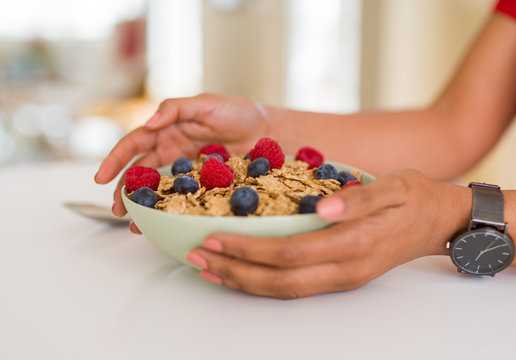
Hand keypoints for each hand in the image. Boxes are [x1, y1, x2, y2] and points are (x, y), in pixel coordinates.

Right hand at [94, 93, 269, 225]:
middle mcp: (172, 148)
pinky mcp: (202, 182)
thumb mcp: (206, 104)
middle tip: (117, 210)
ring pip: (157, 186)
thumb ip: (175, 109)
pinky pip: (181, 196)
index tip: (100, 177)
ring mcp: (186, 167)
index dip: (116, 159)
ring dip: (143, 203)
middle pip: (140, 170)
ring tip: (133, 223)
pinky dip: (169, 208)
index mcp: (168, 127)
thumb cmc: (238, 113)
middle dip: (124, 189)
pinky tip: (162, 221)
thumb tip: (148, 123)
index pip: (135, 143)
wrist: (270, 132)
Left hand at [186, 170, 471, 298]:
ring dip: (243, 282)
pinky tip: (242, 272)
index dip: (248, 250)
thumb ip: (358, 198)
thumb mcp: (394, 186)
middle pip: (279, 281)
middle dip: (234, 271)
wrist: (440, 221)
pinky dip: (262, 283)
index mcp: (354, 244)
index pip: (289, 254)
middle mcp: (345, 270)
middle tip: (197, 257)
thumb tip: (320, 209)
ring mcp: (343, 279)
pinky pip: (294, 288)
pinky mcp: (340, 278)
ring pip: (284, 292)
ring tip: (208, 269)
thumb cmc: (415, 198)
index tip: (214, 238)